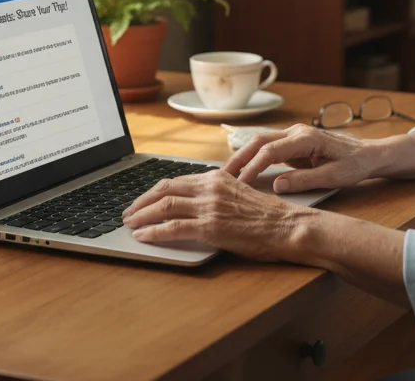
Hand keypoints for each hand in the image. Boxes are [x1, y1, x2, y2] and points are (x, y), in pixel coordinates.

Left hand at [121, 170, 313, 259]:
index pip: (175, 180)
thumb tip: (195, 203)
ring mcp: (209, 206)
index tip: (143, 200)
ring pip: (164, 206)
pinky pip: (173, 227)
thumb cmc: (267, 216)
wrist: (286, 226)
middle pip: (164, 189)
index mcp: (216, 177)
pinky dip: (153, 232)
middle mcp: (210, 187)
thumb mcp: (239, 194)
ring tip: (130, 224)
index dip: (154, 191)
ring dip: (141, 216)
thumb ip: (216, 194)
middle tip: (128, 212)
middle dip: (141, 201)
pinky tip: (143, 237)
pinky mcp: (210, 227)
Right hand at [223, 124, 383, 192]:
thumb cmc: (355, 165)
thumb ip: (305, 181)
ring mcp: (294, 135)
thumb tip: (277, 186)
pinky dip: (253, 158)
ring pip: (260, 142)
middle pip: (259, 141)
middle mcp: (297, 132)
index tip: (240, 183)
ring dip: (243, 156)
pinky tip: (243, 171)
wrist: (369, 154)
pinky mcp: (293, 143)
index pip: (270, 151)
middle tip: (221, 176)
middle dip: (239, 158)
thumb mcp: (333, 177)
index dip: (252, 167)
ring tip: (227, 175)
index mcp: (306, 138)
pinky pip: (268, 148)